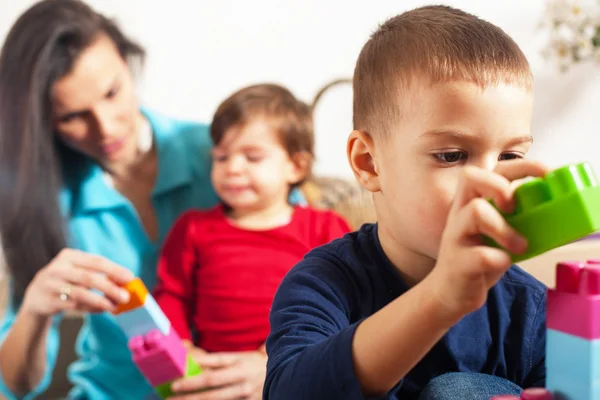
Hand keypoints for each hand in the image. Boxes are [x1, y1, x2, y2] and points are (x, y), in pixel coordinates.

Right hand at [21, 248, 133, 316]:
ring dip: (100, 301)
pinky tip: (100, 309)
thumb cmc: (67, 282)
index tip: (130, 277)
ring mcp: (50, 284)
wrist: (36, 297)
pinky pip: (73, 305)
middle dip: (109, 287)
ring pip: (80, 293)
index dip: (114, 269)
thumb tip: (124, 283)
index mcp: (70, 255)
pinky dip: (89, 308)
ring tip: (114, 306)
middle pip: (88, 277)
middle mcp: (58, 267)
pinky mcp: (46, 300)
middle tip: (125, 297)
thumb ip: (98, 274)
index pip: (96, 261)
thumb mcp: (79, 272)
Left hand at [169, 350, 266, 399]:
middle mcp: (241, 382)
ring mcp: (245, 396)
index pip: (212, 373)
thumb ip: (216, 361)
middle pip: (212, 391)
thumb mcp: (236, 358)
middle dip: (189, 395)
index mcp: (238, 366)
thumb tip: (193, 360)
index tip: (176, 384)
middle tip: (172, 397)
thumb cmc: (252, 365)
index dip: (193, 380)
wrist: (281, 374)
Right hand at [427, 160, 547, 320]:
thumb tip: (553, 208)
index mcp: (471, 201)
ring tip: (519, 245)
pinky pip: (480, 255)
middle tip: (513, 206)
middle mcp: (459, 213)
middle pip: (470, 177)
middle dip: (499, 186)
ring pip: (475, 212)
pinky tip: (502, 263)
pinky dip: (498, 259)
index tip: (547, 174)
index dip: (521, 166)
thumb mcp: (495, 230)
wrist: (450, 290)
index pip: (492, 169)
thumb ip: (514, 216)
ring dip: (504, 227)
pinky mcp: (458, 263)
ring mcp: (456, 236)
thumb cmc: (477, 257)